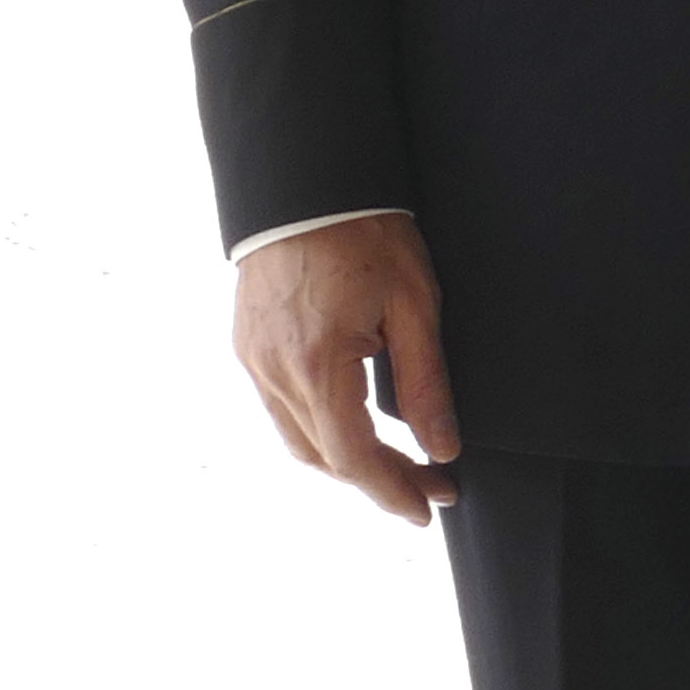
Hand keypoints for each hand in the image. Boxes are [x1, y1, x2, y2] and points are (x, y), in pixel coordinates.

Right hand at [235, 213, 457, 521]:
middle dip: (377, 481)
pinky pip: (280, 409)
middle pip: (323, 457)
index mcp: (316, 365)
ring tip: (399, 466)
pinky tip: (354, 428)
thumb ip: (427, 382)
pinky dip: (319, 430)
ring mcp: (253, 360)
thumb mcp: (416, 305)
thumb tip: (442, 447)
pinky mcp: (247, 345)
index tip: (430, 508)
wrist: (307, 181)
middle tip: (429, 488)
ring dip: (345, 461)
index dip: (393, 490)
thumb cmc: (368, 233)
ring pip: (297, 439)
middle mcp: (273, 372)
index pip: (353, 456)